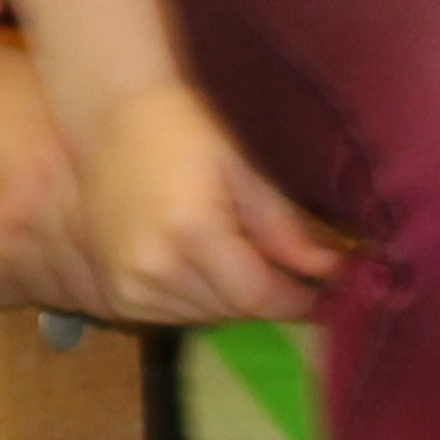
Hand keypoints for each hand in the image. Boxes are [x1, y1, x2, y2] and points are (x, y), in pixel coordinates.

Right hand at [75, 80, 340, 327]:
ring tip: (239, 258)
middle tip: (288, 270)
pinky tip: (203, 267)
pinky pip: (174, 317)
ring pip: (205, 318)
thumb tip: (331, 271)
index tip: (328, 296)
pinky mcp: (115, 296)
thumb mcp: (241, 168)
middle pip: (233, 312)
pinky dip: (199, 301)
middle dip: (267, 296)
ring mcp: (129, 288)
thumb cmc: (182, 130)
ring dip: (232, 301)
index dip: (296, 301)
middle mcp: (156, 270)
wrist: (108, 121)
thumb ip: (283, 227)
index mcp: (191, 233)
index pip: (257, 296)